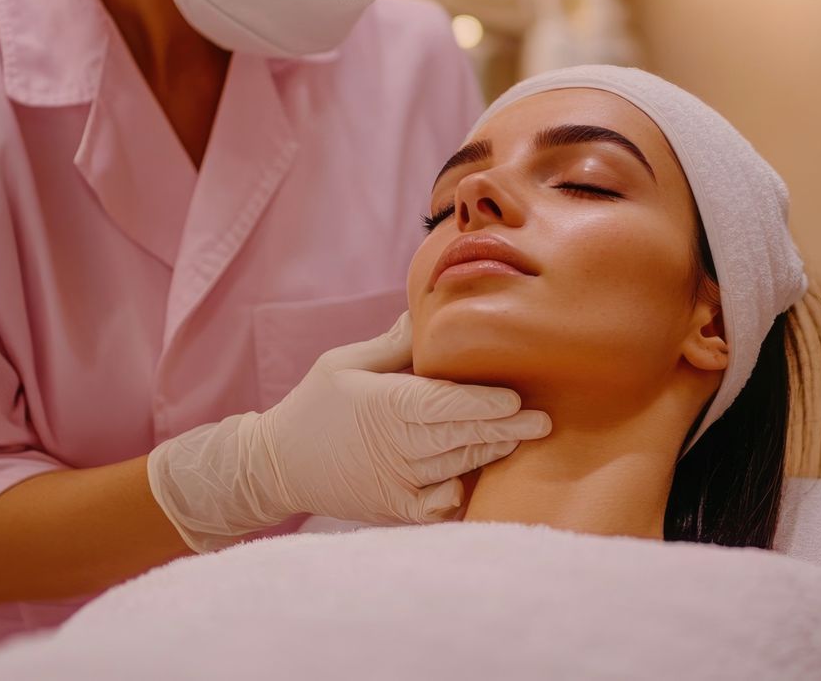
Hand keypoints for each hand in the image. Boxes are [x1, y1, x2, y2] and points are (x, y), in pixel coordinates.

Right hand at [147, 313, 549, 551]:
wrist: (277, 464)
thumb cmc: (315, 404)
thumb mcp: (346, 362)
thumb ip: (394, 343)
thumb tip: (429, 311)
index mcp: (385, 405)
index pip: (446, 405)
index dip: (485, 403)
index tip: (515, 397)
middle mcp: (395, 446)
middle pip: (461, 437)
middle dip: (506, 430)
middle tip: (544, 422)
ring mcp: (396, 482)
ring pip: (456, 467)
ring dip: (491, 453)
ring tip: (523, 438)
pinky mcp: (394, 508)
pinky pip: (437, 507)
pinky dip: (458, 495)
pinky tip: (474, 479)